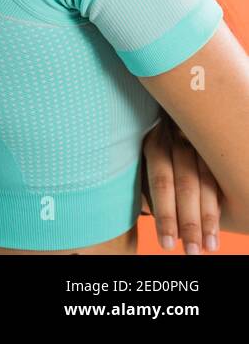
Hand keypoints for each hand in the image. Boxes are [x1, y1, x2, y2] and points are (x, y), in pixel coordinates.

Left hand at [141, 114, 220, 252]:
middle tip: (192, 252)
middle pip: (186, 187)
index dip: (165, 216)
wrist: (175, 110)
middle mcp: (178, 142)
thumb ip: (144, 182)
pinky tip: (218, 226)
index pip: (161, 185)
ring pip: (208, 185)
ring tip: (209, 246)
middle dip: (189, 223)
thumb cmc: (150, 147)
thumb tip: (144, 214)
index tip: (168, 244)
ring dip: (209, 219)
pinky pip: (220, 180)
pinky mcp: (215, 151)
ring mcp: (200, 144)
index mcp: (154, 144)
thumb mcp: (141, 158)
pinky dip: (219, 205)